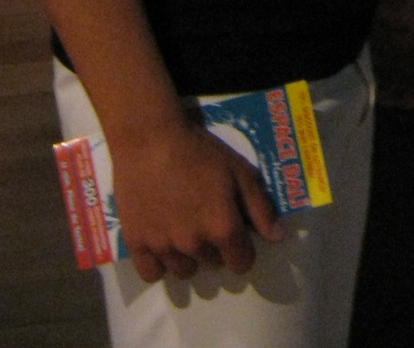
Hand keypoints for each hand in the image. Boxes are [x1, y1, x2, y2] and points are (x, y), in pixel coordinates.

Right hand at [111, 113, 282, 283]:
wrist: (149, 139)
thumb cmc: (199, 151)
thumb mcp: (239, 170)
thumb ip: (260, 207)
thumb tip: (277, 238)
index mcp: (222, 228)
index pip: (241, 264)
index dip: (242, 249)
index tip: (235, 233)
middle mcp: (194, 245)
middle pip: (212, 264)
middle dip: (214, 247)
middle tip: (206, 219)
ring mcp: (163, 247)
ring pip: (184, 271)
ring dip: (188, 256)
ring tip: (183, 228)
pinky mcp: (136, 244)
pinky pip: (152, 274)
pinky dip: (159, 263)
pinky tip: (162, 241)